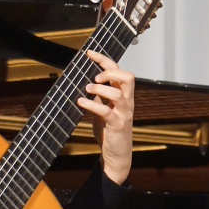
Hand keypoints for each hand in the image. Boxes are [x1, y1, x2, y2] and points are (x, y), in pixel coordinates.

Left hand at [77, 50, 134, 184]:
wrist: (116, 154)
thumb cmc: (109, 131)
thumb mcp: (102, 109)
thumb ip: (98, 96)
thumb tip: (84, 81)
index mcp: (124, 96)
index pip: (119, 71)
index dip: (105, 60)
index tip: (90, 53)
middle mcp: (127, 102)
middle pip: (128, 77)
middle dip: (110, 72)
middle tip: (95, 77)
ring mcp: (124, 114)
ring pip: (118, 93)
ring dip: (100, 89)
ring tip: (86, 90)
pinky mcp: (117, 125)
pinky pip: (106, 112)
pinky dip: (92, 105)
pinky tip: (80, 102)